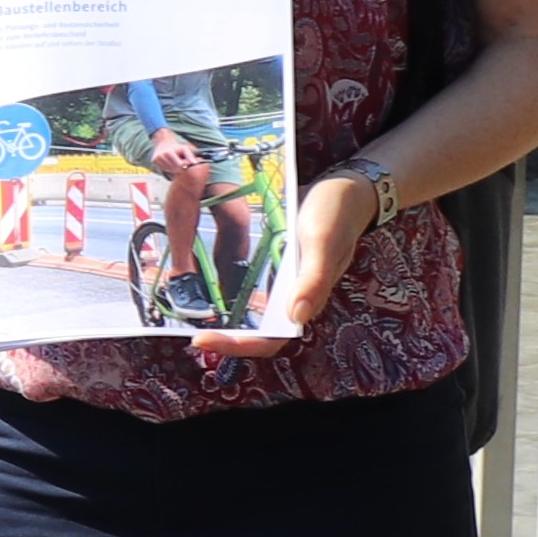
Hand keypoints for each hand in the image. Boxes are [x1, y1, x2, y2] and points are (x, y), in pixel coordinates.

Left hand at [195, 169, 376, 361]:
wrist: (347, 190)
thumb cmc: (338, 215)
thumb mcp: (324, 242)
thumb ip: (315, 279)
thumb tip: (297, 318)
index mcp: (308, 299)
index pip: (273, 339)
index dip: (239, 346)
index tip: (203, 339)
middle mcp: (292, 296)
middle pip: (257, 331)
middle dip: (225, 336)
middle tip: (192, 334)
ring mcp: (282, 283)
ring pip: (250, 311)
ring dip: (223, 317)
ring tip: (191, 316)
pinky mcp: (275, 267)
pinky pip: (249, 285)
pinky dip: (227, 288)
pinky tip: (203, 284)